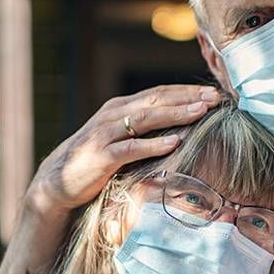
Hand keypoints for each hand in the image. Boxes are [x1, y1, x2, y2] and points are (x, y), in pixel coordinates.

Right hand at [28, 84, 221, 212]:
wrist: (57, 182)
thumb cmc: (95, 161)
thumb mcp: (119, 138)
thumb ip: (142, 129)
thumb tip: (179, 126)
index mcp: (120, 107)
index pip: (158, 93)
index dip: (186, 91)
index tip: (213, 93)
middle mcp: (113, 115)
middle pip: (156, 100)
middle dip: (187, 98)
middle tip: (215, 98)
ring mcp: (106, 134)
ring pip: (145, 118)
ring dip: (175, 114)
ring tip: (200, 113)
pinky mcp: (102, 156)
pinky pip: (131, 148)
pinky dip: (154, 144)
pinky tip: (175, 142)